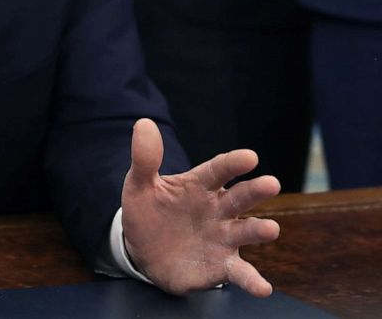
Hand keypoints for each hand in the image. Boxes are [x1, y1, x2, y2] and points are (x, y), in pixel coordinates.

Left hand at [121, 119, 280, 296]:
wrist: (142, 251)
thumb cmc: (147, 211)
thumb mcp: (139, 184)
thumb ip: (145, 158)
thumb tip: (144, 123)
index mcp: (199, 185)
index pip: (218, 170)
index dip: (233, 163)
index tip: (249, 156)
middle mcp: (218, 209)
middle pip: (239, 197)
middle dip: (256, 190)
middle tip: (271, 183)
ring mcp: (222, 237)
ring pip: (245, 231)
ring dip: (259, 230)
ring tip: (271, 229)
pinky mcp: (221, 265)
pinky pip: (239, 272)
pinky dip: (251, 279)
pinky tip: (262, 287)